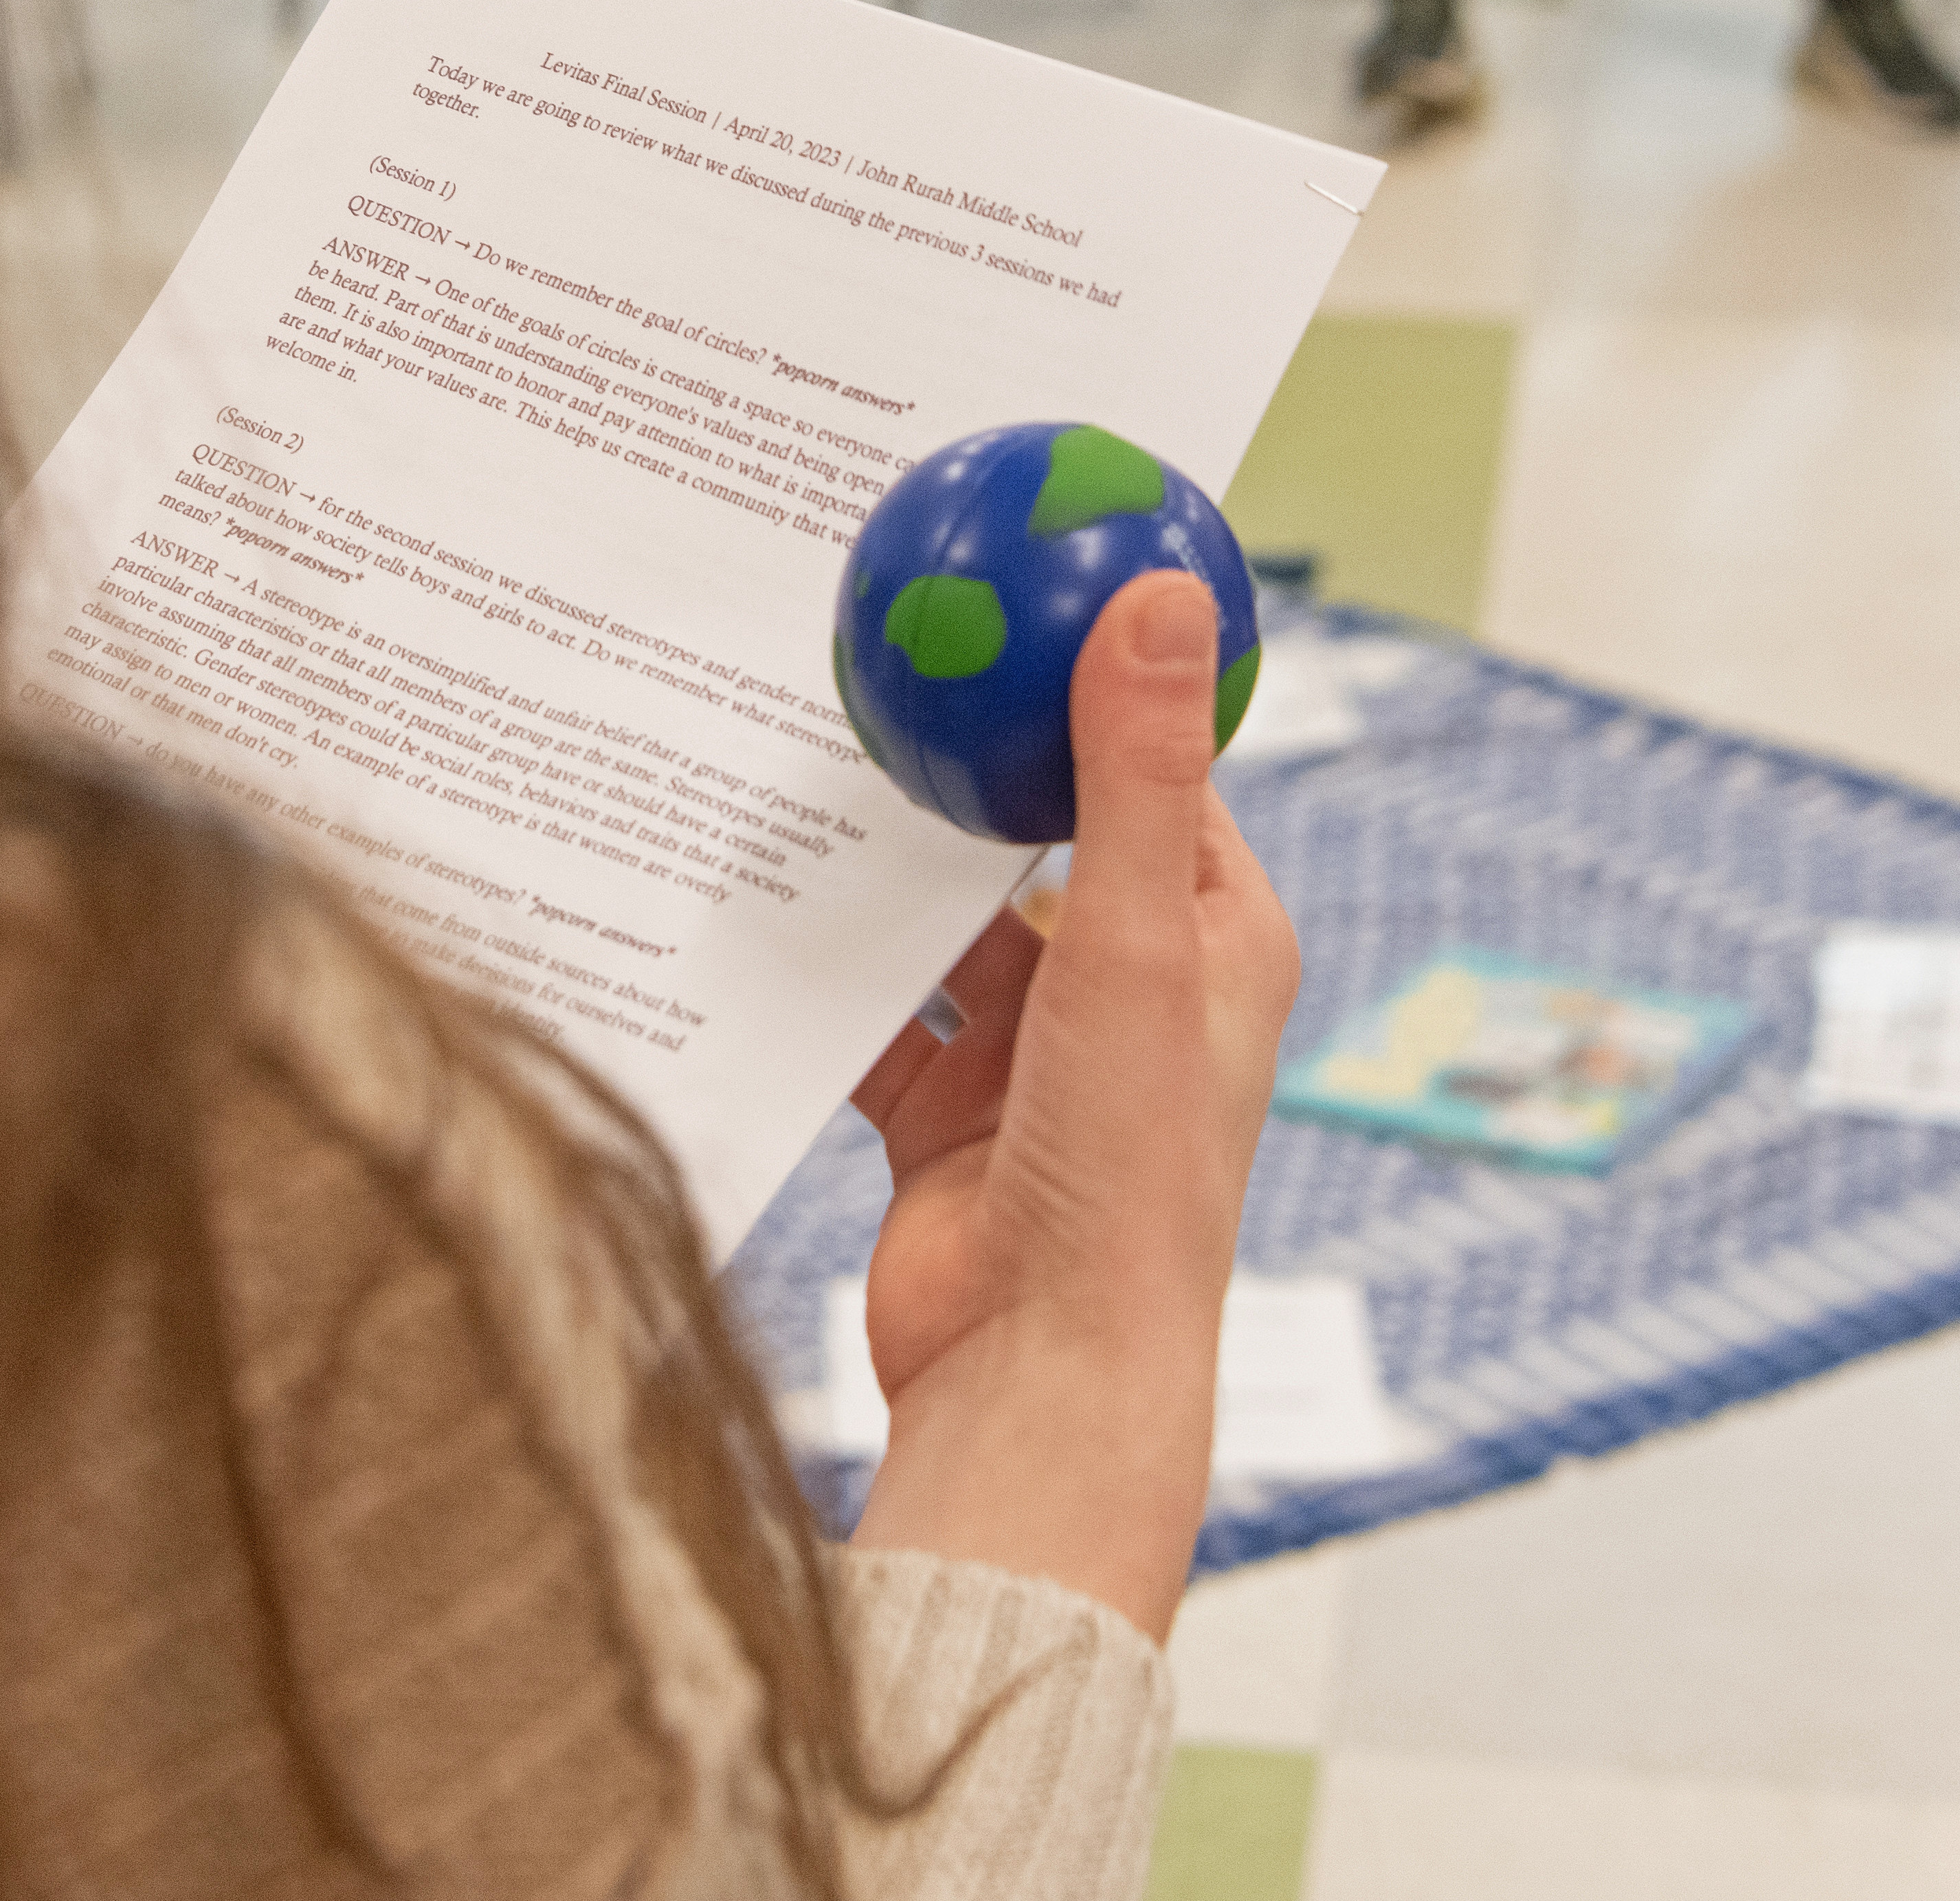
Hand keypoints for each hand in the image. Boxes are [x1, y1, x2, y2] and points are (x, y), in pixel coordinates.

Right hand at [843, 572, 1300, 1640]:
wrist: (1040, 1381)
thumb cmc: (1126, 1173)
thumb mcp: (1129, 939)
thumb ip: (1133, 770)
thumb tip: (1165, 590)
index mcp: (1210, 936)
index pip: (1154, 765)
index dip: (1091, 671)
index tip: (1015, 578)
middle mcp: (1127, 986)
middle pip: (1033, 832)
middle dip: (961, 756)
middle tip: (875, 641)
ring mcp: (1033, 1053)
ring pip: (942, 917)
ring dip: (879, 860)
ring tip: (789, 748)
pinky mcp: (947, 1114)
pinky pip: (876, 1005)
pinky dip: (823, 963)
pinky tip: (748, 890)